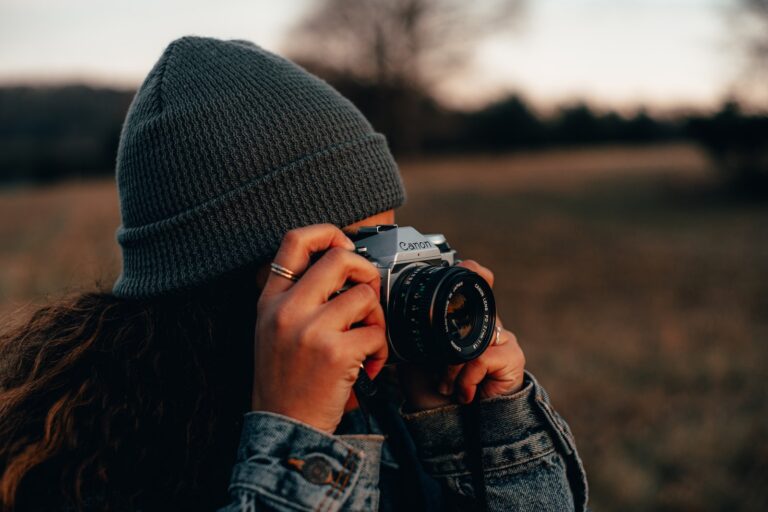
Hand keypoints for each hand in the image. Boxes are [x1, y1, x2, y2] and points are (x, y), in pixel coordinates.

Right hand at [251, 224, 387, 432]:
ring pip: (365, 296)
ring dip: (377, 319)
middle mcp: (287, 310)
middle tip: (369, 293)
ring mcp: (310, 330)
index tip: (346, 247)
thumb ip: (297, 297)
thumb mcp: (273, 330)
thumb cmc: (285, 381)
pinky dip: (381, 352)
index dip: (328, 233)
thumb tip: (343, 264)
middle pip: (339, 259)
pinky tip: (369, 367)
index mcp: (270, 300)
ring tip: (367, 341)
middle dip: (365, 272)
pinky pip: (376, 334)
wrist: (284, 428)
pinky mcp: (335, 353)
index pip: (294, 241)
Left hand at [398, 260, 525, 410]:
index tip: (468, 266)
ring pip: (473, 338)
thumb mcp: (414, 352)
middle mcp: (486, 324)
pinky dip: (465, 378)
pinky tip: (463, 393)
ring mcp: (503, 338)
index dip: (474, 272)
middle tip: (437, 369)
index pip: (476, 284)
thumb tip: (391, 307)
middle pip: (472, 313)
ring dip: (452, 366)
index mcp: (465, 319)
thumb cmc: (432, 388)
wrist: (449, 424)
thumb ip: (411, 329)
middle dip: (447, 345)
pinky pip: (482, 357)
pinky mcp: (513, 357)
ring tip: (445, 383)